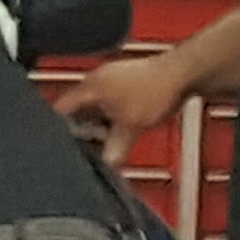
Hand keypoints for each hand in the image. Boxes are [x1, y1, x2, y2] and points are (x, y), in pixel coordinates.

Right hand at [52, 55, 191, 164]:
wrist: (184, 74)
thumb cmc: (158, 89)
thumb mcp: (130, 127)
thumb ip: (114, 149)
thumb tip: (105, 165)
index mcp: (89, 86)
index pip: (59, 109)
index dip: (56, 128)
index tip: (59, 142)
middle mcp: (97, 80)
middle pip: (78, 110)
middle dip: (84, 129)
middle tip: (93, 144)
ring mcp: (112, 79)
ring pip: (96, 108)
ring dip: (101, 124)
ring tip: (113, 135)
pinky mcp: (127, 83)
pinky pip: (111, 104)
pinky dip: (114, 117)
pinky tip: (125, 125)